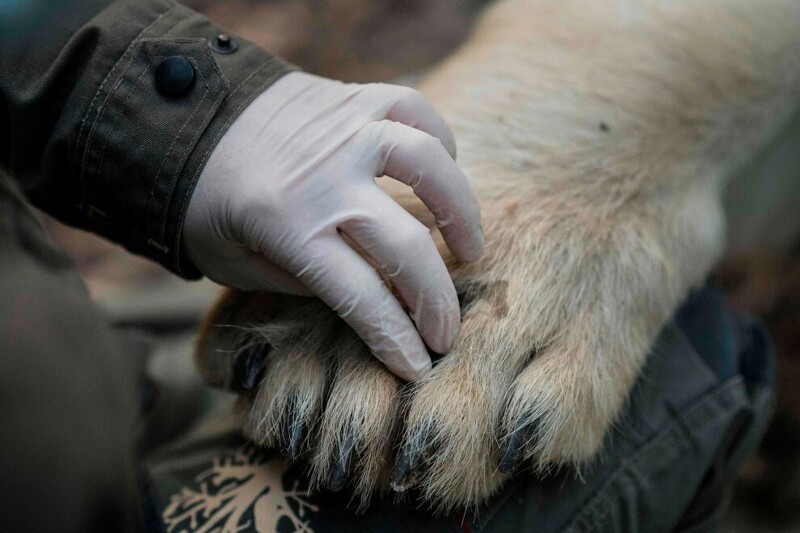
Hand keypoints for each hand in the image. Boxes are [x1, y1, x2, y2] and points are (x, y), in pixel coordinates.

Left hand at [183, 72, 482, 380]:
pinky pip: (414, 110)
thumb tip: (372, 294)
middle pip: (405, 247)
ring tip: (470, 249)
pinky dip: (439, 138)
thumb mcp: (235, 264)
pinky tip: (445, 167)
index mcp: (287, 228)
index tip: (418, 367)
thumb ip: (302, 283)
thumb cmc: (206, 205)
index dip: (396, 340)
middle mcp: (324, 178)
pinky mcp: (353, 99)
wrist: (187, 120)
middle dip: (435, 304)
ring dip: (460, 212)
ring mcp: (344, 131)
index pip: (362, 297)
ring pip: (428, 165)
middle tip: (446, 332)